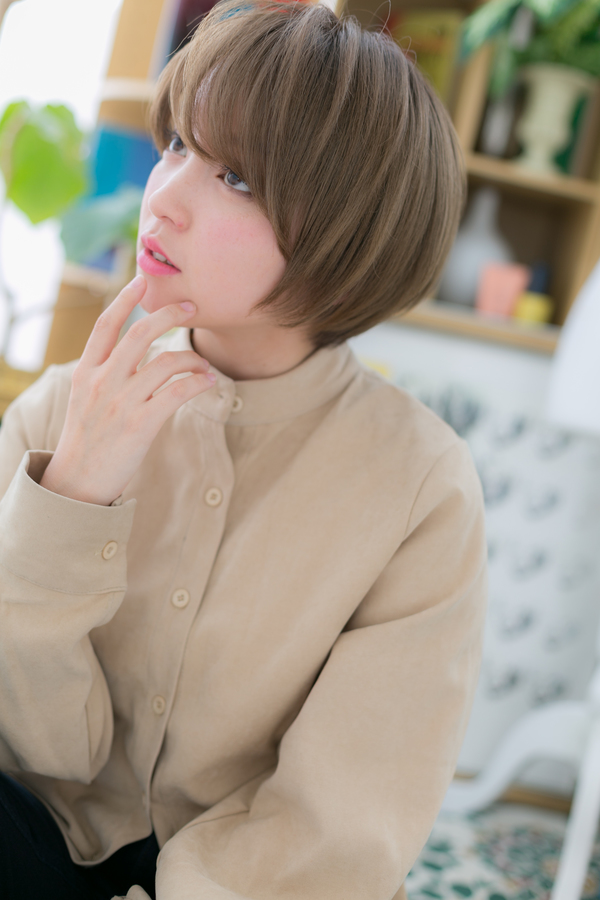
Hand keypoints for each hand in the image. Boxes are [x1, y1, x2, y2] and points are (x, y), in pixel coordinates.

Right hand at [40, 275, 214, 505]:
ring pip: (165, 363)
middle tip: (191, 309)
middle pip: (139, 334)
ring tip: (203, 364)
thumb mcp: (83, 398)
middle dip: (169, 315)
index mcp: (85, 372)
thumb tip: (134, 351)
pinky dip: (197, 383)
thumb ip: (104, 372)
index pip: (105, 326)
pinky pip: (177, 393)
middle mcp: (101, 382)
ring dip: (192, 358)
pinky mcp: (140, 425)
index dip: (124, 300)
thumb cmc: (87, 439)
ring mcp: (120, 403)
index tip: (142, 282)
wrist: (78, 481)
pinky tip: (207, 382)